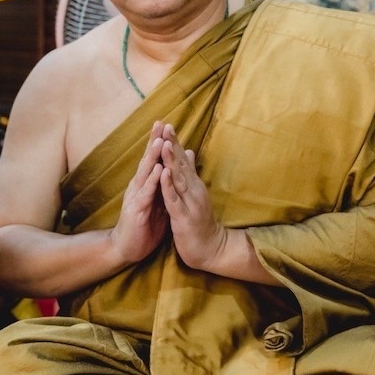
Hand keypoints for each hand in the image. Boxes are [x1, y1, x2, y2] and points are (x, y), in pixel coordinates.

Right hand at [106, 123, 168, 266]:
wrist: (127, 248)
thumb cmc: (144, 225)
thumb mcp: (158, 203)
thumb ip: (165, 186)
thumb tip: (173, 171)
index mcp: (145, 185)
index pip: (153, 160)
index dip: (159, 142)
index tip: (167, 125)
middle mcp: (138, 187)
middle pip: (147, 160)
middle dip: (154, 141)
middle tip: (161, 122)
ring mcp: (136, 197)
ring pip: (145, 173)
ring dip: (152, 157)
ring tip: (159, 140)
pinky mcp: (136, 210)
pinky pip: (145, 193)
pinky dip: (151, 181)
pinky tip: (157, 170)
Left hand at [157, 129, 224, 271]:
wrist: (211, 248)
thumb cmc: (200, 221)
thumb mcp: (196, 194)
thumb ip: (191, 174)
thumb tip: (190, 152)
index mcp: (193, 185)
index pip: (183, 160)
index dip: (175, 142)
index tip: (167, 125)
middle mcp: (193, 190)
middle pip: (182, 164)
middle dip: (173, 145)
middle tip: (166, 126)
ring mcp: (189, 202)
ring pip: (178, 178)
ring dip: (171, 161)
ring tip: (165, 144)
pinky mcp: (183, 216)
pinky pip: (174, 199)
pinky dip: (168, 186)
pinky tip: (163, 174)